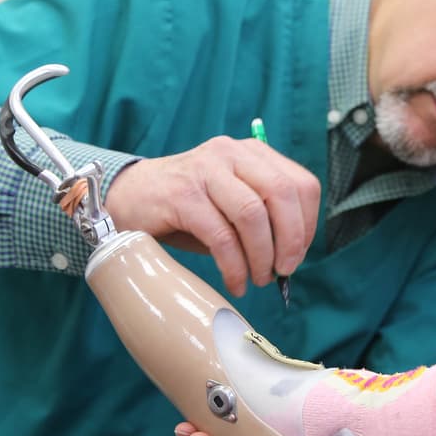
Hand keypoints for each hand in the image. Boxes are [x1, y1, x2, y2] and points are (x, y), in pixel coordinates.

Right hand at [105, 137, 319, 295]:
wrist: (128, 198)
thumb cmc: (187, 209)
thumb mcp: (231, 204)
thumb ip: (264, 219)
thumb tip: (291, 260)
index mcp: (251, 153)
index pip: (300, 184)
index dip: (307, 224)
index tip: (298, 255)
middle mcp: (230, 153)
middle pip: (281, 194)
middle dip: (290, 240)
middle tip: (284, 271)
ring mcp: (204, 170)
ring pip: (252, 214)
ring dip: (261, 256)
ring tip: (257, 279)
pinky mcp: (181, 195)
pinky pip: (221, 235)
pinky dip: (234, 266)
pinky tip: (235, 282)